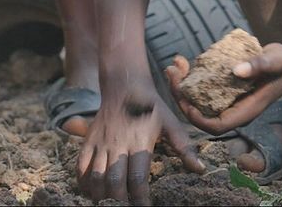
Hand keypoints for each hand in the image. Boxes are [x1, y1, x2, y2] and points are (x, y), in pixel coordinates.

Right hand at [78, 85, 203, 204]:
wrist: (125, 87)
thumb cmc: (151, 108)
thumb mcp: (172, 124)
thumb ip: (185, 148)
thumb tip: (200, 169)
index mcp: (140, 141)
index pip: (138, 177)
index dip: (140, 198)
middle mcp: (118, 143)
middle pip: (114, 180)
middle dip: (119, 200)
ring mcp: (101, 143)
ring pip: (96, 176)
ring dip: (101, 195)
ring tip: (109, 204)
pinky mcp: (89, 141)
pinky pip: (81, 167)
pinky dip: (84, 183)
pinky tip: (92, 191)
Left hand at [166, 42, 281, 134]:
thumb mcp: (274, 61)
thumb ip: (258, 65)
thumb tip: (235, 71)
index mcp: (245, 112)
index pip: (215, 126)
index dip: (196, 118)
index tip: (185, 100)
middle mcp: (234, 109)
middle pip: (200, 113)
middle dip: (182, 96)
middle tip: (172, 73)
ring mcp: (228, 99)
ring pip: (198, 100)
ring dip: (182, 85)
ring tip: (175, 64)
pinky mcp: (225, 88)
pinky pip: (202, 88)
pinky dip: (191, 77)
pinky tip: (186, 61)